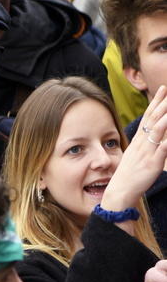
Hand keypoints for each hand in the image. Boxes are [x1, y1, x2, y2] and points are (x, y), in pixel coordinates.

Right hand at [101, 86, 166, 212]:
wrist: (119, 191)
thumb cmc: (128, 175)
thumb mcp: (135, 156)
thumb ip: (145, 144)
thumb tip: (155, 135)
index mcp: (138, 142)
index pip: (148, 118)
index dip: (156, 103)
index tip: (163, 89)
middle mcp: (142, 145)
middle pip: (153, 121)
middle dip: (162, 106)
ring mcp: (146, 154)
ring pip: (156, 134)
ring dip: (164, 120)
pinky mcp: (152, 165)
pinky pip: (160, 153)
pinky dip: (165, 144)